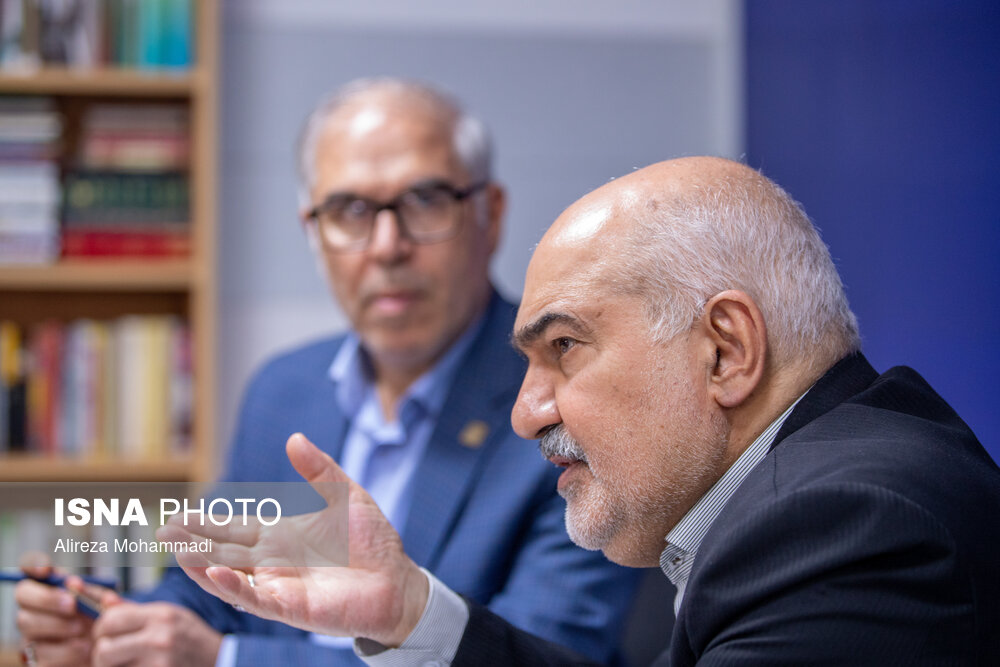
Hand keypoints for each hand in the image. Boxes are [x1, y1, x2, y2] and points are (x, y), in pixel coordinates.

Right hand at [14, 562, 109, 665]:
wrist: (111, 646)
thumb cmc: (102, 617)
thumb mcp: (102, 601)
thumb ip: (92, 591)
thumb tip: (74, 584)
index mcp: (47, 591)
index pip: (28, 573)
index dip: (31, 566)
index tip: (46, 569)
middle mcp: (32, 611)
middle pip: (23, 598)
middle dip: (47, 600)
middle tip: (72, 604)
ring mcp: (31, 636)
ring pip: (28, 627)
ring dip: (57, 626)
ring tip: (82, 629)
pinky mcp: (38, 660)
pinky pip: (41, 655)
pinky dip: (65, 651)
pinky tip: (84, 649)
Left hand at [91, 601, 222, 666]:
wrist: (220, 660)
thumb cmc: (192, 637)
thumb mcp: (169, 615)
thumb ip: (134, 611)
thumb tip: (104, 602)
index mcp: (161, 616)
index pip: (110, 620)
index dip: (101, 629)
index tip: (105, 634)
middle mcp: (159, 639)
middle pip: (104, 649)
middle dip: (102, 654)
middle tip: (111, 655)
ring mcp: (159, 663)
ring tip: (126, 662)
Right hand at [159, 433, 428, 646]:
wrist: (397, 580)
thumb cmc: (372, 541)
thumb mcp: (345, 495)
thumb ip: (319, 470)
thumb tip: (295, 438)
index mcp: (281, 536)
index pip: (235, 528)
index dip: (207, 523)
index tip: (176, 516)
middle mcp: (273, 562)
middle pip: (224, 551)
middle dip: (194, 542)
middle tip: (161, 533)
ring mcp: (278, 586)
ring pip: (231, 577)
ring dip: (204, 565)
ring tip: (178, 551)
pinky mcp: (290, 607)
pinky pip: (255, 598)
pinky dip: (233, 586)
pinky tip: (215, 572)